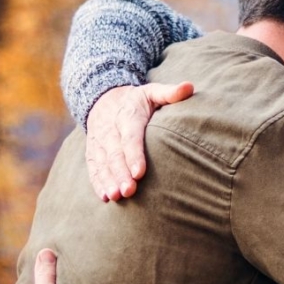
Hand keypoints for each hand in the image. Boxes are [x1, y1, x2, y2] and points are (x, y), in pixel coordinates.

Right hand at [86, 82, 193, 200]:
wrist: (103, 97)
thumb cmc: (137, 101)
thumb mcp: (152, 92)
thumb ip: (170, 93)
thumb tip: (190, 87)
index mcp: (127, 115)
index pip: (130, 136)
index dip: (134, 155)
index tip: (140, 173)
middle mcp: (110, 129)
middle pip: (115, 154)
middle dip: (121, 173)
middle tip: (129, 191)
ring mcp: (99, 141)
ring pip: (102, 162)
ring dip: (108, 180)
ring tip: (116, 197)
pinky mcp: (93, 151)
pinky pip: (93, 167)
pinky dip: (98, 182)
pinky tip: (105, 197)